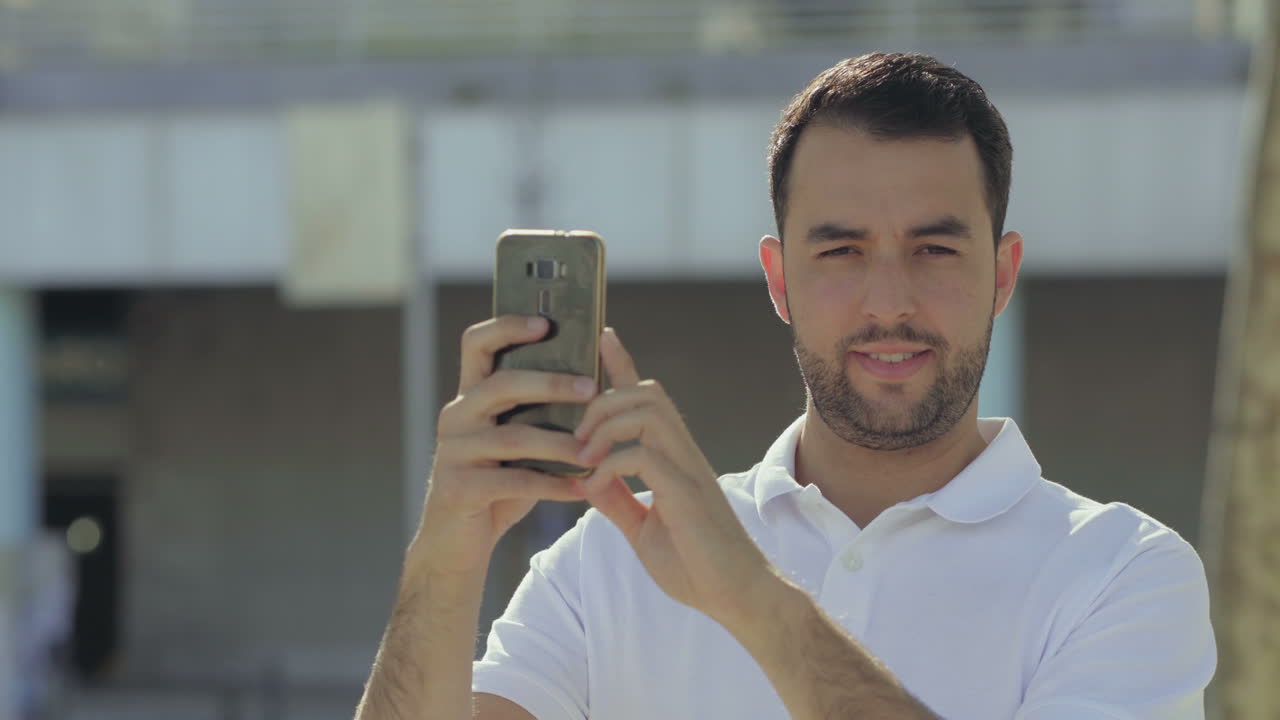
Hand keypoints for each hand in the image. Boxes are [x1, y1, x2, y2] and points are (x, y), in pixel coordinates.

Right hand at [412, 315, 594, 578]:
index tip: (546, 321)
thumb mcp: (516, 442)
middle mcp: (456, 415)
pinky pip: (513, 481)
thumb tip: (592, 379)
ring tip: (596, 450)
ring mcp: (453, 452)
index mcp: (470, 396)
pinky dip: (552, 485)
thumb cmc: (497, 485)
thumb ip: (538, 412)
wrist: (456, 544)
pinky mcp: (458, 488)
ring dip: (560, 443)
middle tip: (591, 388)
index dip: (508, 326)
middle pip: (502, 383)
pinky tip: (581, 489)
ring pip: (512, 436)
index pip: (478, 343)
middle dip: (550, 383)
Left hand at [574, 328, 776, 625]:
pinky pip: (643, 455)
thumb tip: (586, 476)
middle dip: (602, 400)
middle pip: (646, 391)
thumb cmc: (694, 564)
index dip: (623, 363)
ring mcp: (687, 468)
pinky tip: (595, 486)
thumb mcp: (642, 527)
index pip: (646, 397)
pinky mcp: (686, 490)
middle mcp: (683, 452)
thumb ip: (617, 500)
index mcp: (673, 456)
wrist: (734, 595)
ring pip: (647, 410)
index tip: (601, 335)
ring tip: (583, 456)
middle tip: (576, 436)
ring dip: (606, 425)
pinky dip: (611, 464)